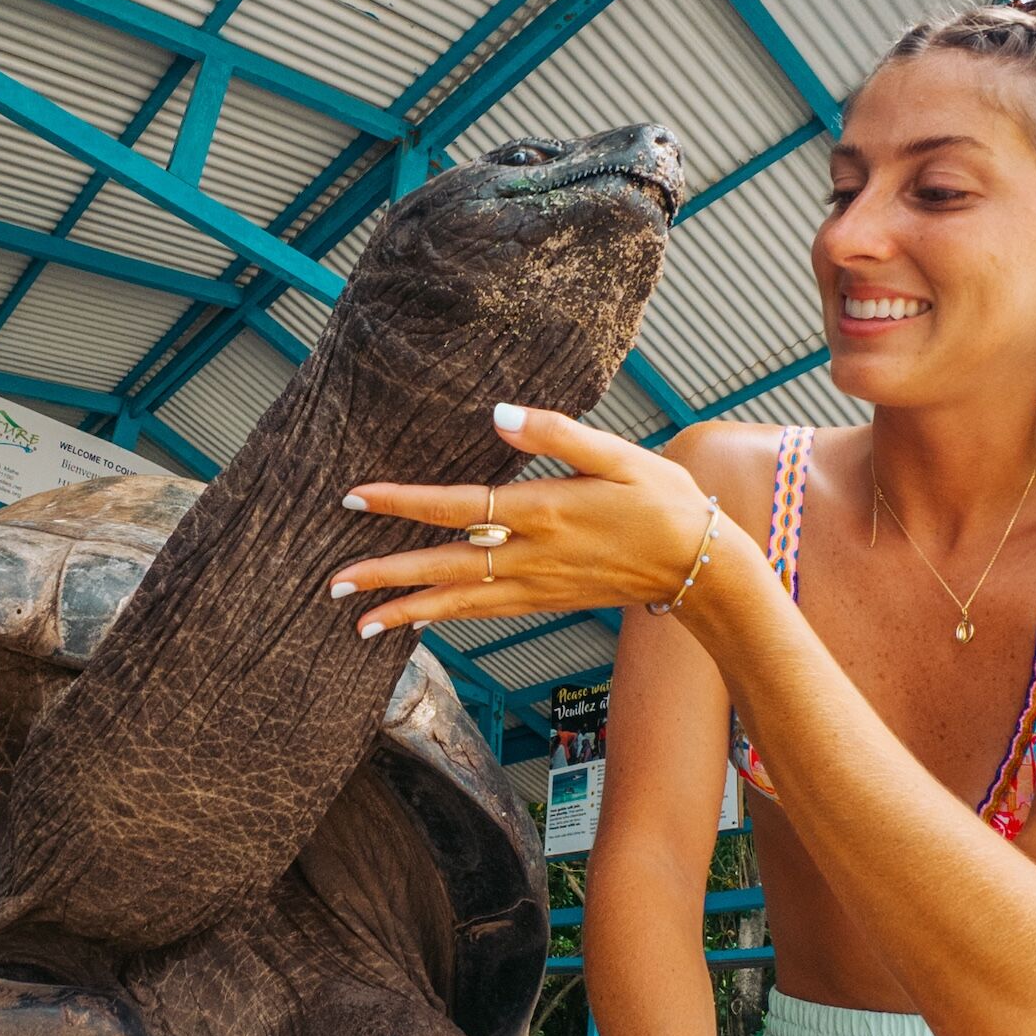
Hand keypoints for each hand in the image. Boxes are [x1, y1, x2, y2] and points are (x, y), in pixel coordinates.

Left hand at [327, 405, 718, 633]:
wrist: (703, 568)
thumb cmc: (664, 503)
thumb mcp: (619, 455)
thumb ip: (555, 432)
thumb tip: (497, 413)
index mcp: (543, 512)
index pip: (455, 506)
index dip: (402, 502)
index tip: (355, 497)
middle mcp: (531, 556)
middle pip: (443, 567)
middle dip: (385, 576)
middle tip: (333, 585)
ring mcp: (536, 586)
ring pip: (457, 602)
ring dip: (406, 610)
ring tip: (358, 622)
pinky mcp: (546, 601)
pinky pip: (483, 613)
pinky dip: (445, 618)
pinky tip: (416, 622)